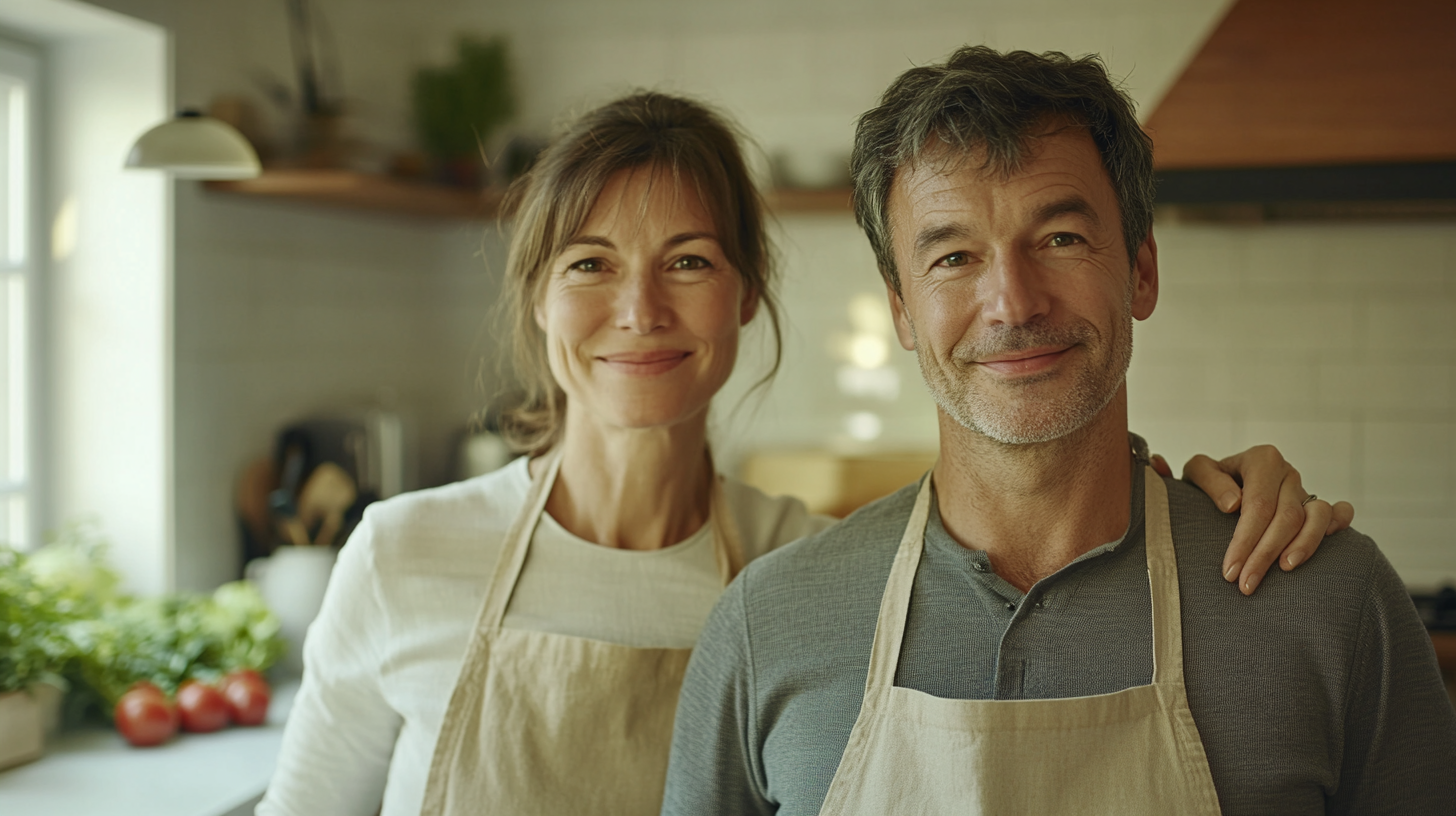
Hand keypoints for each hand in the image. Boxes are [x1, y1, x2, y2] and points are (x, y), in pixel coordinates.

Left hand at [1150, 447, 1354, 595]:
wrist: (1222, 480)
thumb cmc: (1209, 481)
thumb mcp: (1198, 472)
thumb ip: (1208, 480)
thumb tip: (1232, 504)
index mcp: (1262, 460)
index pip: (1258, 505)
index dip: (1245, 541)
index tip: (1230, 571)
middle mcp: (1287, 473)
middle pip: (1286, 517)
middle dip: (1265, 554)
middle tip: (1246, 584)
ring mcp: (1305, 488)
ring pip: (1317, 517)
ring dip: (1304, 546)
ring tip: (1285, 570)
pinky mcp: (1317, 503)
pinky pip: (1339, 512)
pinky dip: (1339, 526)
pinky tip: (1329, 546)